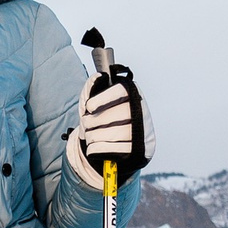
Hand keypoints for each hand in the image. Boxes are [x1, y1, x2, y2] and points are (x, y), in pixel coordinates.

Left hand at [65, 63, 154, 189]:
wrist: (123, 147)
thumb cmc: (110, 119)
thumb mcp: (100, 100)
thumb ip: (95, 86)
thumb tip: (98, 77)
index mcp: (133, 94)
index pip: (120, 91)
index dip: (102, 99)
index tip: (90, 107)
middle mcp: (140, 111)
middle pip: (109, 116)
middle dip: (90, 122)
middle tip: (87, 123)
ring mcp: (140, 132)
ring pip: (106, 134)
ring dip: (91, 136)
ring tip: (91, 135)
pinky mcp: (136, 150)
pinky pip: (108, 149)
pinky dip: (95, 149)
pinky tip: (95, 146)